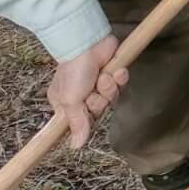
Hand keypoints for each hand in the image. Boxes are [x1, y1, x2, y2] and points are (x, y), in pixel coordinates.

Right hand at [48, 34, 128, 149]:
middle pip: (98, 112)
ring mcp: (98, 84)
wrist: (87, 43)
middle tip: (92, 92)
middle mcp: (82, 95)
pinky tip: (115, 70)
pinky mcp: (113, 73)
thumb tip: (76, 146)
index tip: (86, 121)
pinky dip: (119, 77)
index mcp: (66, 103)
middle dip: (99, 102)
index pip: (79, 123)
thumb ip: (76, 123)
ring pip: (111, 98)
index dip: (85, 123)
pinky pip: (121, 84)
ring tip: (103, 77)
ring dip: (109, 88)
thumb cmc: (73, 71)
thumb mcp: (70, 101)